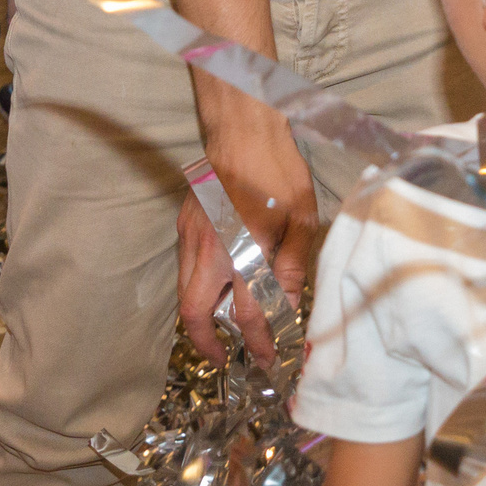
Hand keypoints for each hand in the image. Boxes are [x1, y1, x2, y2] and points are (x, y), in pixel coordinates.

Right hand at [177, 109, 317, 365]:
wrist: (242, 128)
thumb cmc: (279, 171)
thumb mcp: (301, 219)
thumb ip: (291, 266)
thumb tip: (287, 306)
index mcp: (244, 251)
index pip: (248, 313)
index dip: (259, 342)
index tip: (266, 357)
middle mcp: (211, 250)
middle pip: (194, 312)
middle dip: (205, 342)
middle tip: (223, 356)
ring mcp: (191, 236)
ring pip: (184, 291)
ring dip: (200, 315)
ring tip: (221, 325)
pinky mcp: (184, 223)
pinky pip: (184, 267)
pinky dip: (197, 286)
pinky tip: (218, 282)